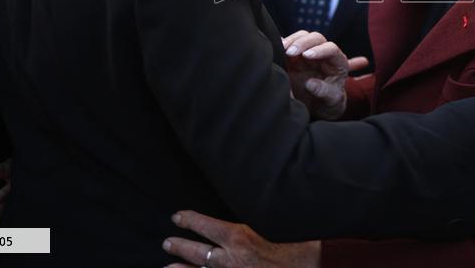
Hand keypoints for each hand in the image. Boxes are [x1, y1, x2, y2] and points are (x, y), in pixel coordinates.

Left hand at [164, 210, 319, 267]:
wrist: (307, 266)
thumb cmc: (292, 245)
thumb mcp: (267, 225)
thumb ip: (248, 221)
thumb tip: (235, 211)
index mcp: (238, 237)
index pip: (204, 225)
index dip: (188, 220)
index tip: (178, 217)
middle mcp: (230, 259)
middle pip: (196, 251)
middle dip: (179, 246)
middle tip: (167, 242)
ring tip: (168, 266)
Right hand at [284, 31, 368, 119]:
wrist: (317, 105)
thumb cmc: (329, 100)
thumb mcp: (331, 99)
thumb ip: (323, 91)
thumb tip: (310, 84)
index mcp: (338, 62)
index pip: (331, 49)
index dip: (319, 50)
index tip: (307, 55)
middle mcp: (323, 53)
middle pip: (316, 38)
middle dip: (302, 43)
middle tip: (289, 52)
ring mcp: (308, 53)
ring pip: (301, 37)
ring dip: (291, 41)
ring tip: (281, 50)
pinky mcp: (294, 56)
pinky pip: (288, 45)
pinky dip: (281, 44)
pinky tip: (275, 49)